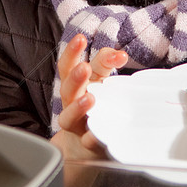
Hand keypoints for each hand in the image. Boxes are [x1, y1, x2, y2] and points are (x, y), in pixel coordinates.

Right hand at [50, 33, 127, 159]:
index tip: (83, 42)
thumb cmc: (95, 101)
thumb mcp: (99, 76)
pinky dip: (91, 137)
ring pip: (69, 116)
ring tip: (90, 98)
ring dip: (78, 107)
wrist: (82, 144)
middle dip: (75, 77)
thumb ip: (107, 62)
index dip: (74, 52)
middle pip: (67, 88)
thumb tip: (119, 55)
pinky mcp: (86, 144)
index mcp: (75, 83)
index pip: (69, 64)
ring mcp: (77, 124)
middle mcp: (72, 102)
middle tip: (83, 68)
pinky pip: (87, 142)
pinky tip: (94, 134)